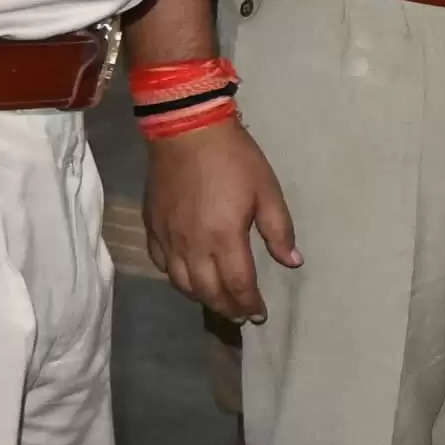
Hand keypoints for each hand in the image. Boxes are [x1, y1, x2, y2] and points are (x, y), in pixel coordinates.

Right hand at [143, 118, 298, 322]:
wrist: (186, 130)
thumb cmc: (234, 159)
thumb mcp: (267, 191)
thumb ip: (279, 231)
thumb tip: (292, 262)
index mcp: (225, 239)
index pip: (238, 286)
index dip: (250, 304)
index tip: (259, 314)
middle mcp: (193, 246)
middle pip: (208, 292)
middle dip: (227, 308)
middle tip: (240, 314)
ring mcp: (168, 238)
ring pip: (181, 283)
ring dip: (201, 298)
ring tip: (217, 301)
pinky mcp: (152, 226)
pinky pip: (160, 264)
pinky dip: (175, 277)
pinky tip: (187, 276)